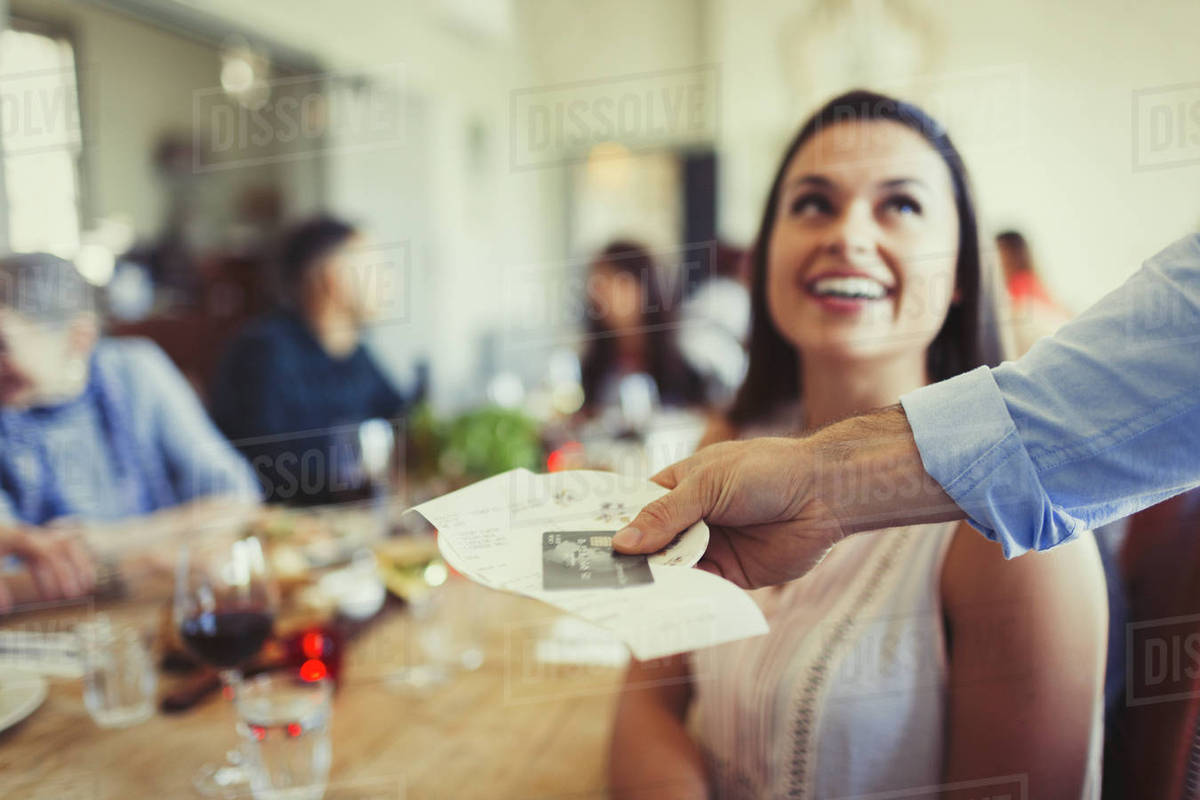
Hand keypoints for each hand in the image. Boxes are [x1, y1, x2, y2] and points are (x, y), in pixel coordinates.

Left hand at [0, 525, 96, 610]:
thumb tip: (7, 609)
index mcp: (16, 537)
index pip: (44, 552)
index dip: (52, 575)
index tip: (52, 599)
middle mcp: (29, 533)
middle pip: (59, 547)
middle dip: (68, 572)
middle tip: (73, 596)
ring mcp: (34, 535)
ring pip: (67, 543)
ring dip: (79, 564)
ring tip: (87, 586)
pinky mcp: (37, 540)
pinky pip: (65, 546)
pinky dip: (76, 560)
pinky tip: (83, 577)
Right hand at [613, 437, 845, 588]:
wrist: (826, 494)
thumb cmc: (766, 472)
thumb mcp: (707, 487)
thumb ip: (665, 517)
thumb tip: (621, 543)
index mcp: (680, 487)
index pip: (637, 509)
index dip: (614, 526)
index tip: (583, 548)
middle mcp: (691, 518)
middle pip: (651, 545)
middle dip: (631, 560)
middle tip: (599, 582)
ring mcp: (711, 547)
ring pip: (674, 570)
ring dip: (657, 582)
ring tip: (627, 599)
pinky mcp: (733, 574)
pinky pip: (702, 588)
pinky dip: (686, 596)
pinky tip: (668, 606)